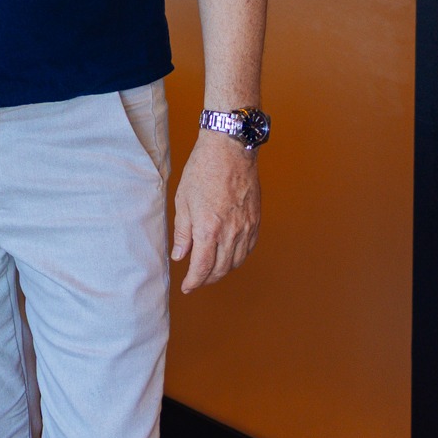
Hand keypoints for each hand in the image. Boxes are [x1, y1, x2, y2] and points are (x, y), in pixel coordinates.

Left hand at [171, 131, 260, 292]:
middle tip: (196, 281)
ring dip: (224, 271)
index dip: (194, 281)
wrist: (230, 151)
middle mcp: (231, 233)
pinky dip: (238, 257)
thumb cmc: (202, 171)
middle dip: (207, 279)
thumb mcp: (183, 201)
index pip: (202, 267)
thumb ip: (183, 232)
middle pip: (221, 269)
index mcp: (208, 229)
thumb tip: (180, 256)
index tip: (187, 287)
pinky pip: (248, 248)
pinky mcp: (256, 221)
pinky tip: (229, 256)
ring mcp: (246, 227)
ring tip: (211, 271)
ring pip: (237, 261)